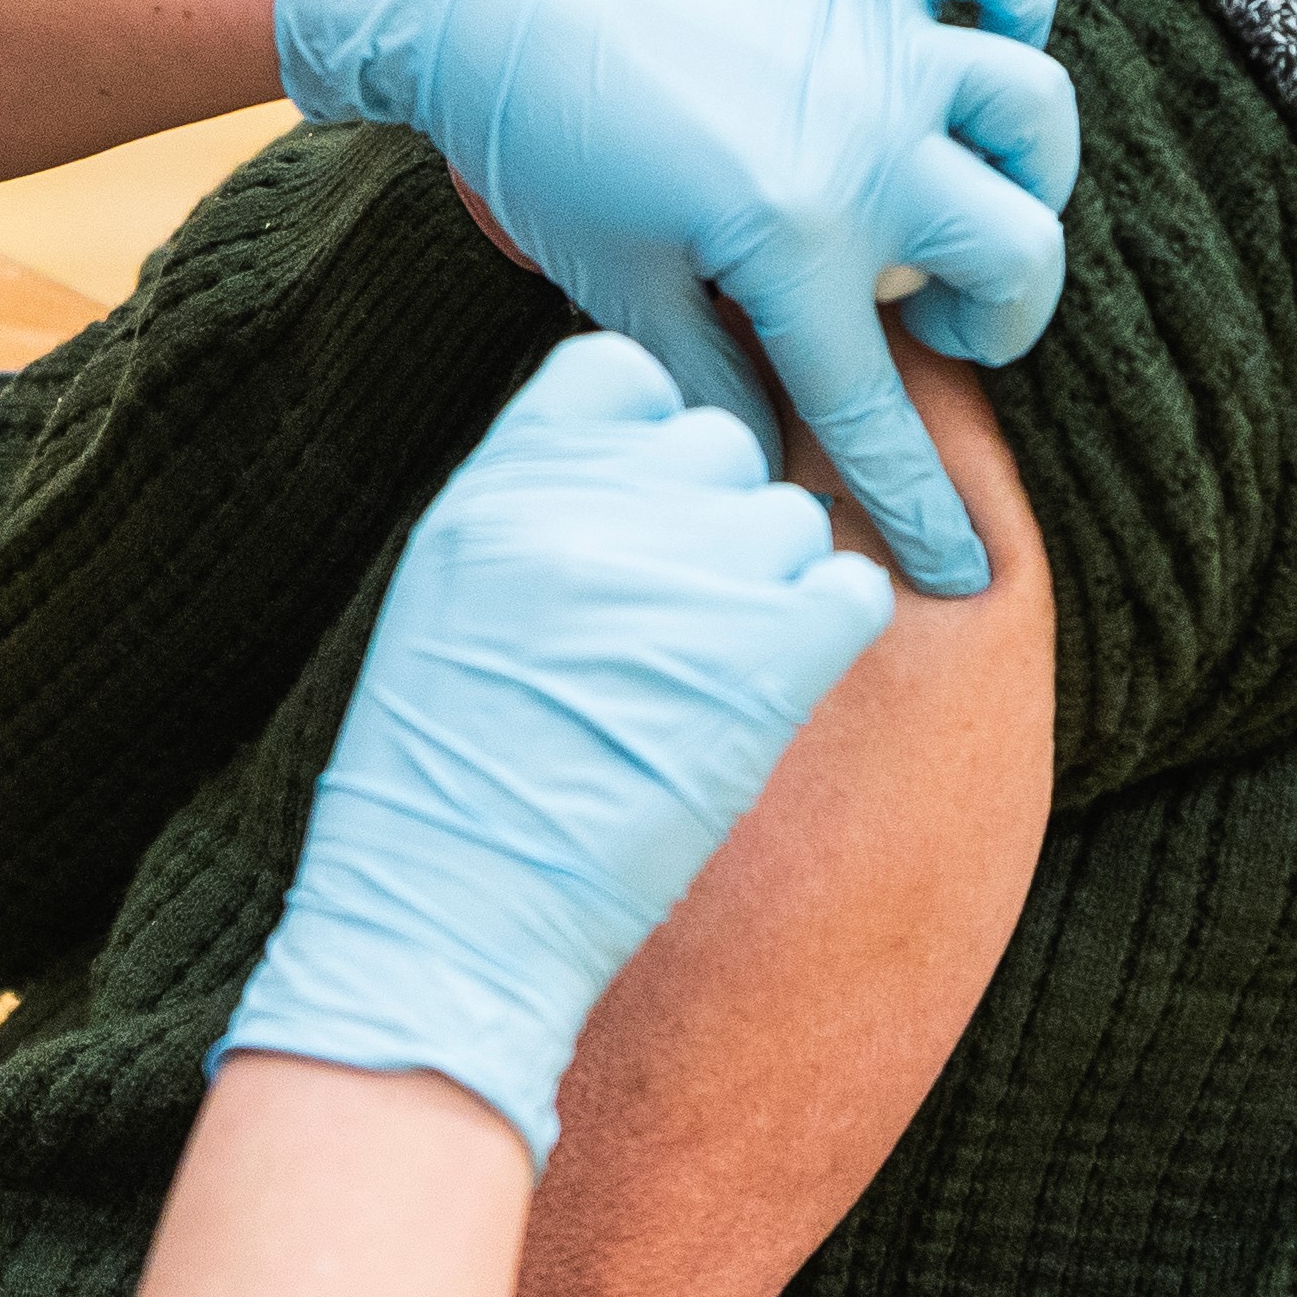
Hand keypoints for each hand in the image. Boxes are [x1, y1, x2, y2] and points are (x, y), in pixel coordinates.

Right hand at [212, 335, 893, 1162]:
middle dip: (714, 517)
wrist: (452, 919)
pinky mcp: (767, 658)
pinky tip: (775, 689)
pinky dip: (830, 633)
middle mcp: (594, 506)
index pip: (623, 377)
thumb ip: (539, 506)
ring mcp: (687, 574)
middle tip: (676, 617)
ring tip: (706, 679)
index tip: (636, 515)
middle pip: (719, 441)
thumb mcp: (451, 596)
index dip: (647, 440)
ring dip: (770, 586)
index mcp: (502, 480)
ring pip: (793, 517)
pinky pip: (851, 589)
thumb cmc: (445, 780)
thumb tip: (640, 465)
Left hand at [273, 0, 1082, 594]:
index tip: (965, 571)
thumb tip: (769, 467)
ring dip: (1026, 171)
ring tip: (963, 199)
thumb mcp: (616, 289)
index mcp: (792, 247)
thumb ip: (709, 381)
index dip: (923, 508)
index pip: (879, 410)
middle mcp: (863, 148)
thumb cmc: (543, 146)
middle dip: (1000, 320)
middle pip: (1018, 256)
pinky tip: (983, 39)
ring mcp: (876, 48)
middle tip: (932, 326)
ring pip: (1036, 111)